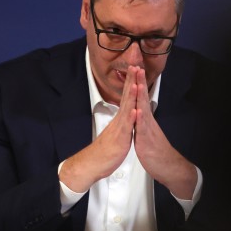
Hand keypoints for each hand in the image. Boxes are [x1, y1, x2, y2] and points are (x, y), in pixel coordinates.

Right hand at [58, 67, 137, 192]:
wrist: (94, 163)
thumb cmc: (105, 151)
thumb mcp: (117, 134)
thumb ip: (122, 123)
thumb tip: (125, 116)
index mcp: (120, 119)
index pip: (127, 97)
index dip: (131, 83)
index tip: (135, 70)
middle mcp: (119, 120)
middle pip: (126, 97)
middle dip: (131, 81)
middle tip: (135, 66)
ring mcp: (119, 128)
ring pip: (126, 109)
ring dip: (131, 96)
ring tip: (136, 82)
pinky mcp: (120, 139)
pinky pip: (126, 127)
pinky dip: (130, 118)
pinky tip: (135, 110)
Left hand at [132, 67, 197, 199]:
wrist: (167, 166)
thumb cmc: (156, 152)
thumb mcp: (146, 134)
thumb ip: (142, 123)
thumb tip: (138, 114)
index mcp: (145, 120)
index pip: (141, 98)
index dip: (137, 84)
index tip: (134, 70)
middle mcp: (148, 121)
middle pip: (143, 98)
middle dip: (139, 82)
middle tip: (137, 66)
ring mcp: (148, 130)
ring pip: (144, 109)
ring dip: (140, 96)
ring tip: (138, 82)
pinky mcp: (147, 140)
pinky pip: (144, 128)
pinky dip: (141, 118)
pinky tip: (139, 110)